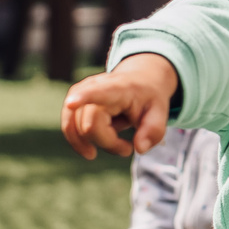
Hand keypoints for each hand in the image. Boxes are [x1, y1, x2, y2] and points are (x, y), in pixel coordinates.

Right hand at [61, 56, 178, 160]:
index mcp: (118, 88)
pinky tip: (91, 149)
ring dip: (94, 144)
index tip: (71, 103)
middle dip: (109, 144)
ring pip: (76, 129)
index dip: (83, 98)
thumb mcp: (160, 112)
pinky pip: (68, 127)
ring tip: (116, 147)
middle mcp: (94, 86)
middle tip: (128, 148)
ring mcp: (80, 92)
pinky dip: (79, 142)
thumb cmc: (148, 98)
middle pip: (90, 127)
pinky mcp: (73, 102)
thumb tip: (139, 148)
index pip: (98, 92)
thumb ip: (153, 131)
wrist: (140, 79)